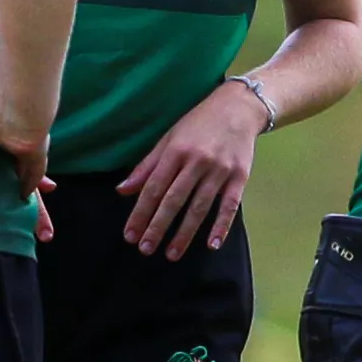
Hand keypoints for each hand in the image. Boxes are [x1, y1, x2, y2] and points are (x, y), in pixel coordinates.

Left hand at [117, 80, 266, 258]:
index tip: (130, 235)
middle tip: (146, 249)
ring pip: (199, 206)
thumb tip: (122, 190)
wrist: (238, 108)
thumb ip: (147, 166)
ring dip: (185, 233)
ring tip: (171, 253)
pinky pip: (229, 205)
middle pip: (173, 200)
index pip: (153, 188)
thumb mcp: (169, 138)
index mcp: (176, 151)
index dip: (140, 213)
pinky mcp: (239, 177)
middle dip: (158, 226)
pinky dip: (221, 226)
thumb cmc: (198, 124)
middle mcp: (197, 161)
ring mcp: (220, 170)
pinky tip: (211, 244)